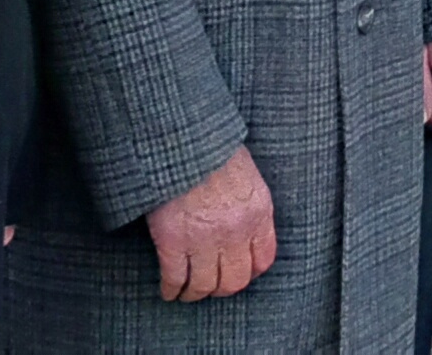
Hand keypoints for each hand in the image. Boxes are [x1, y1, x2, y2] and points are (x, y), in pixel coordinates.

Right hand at [143, 146, 275, 301]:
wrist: (181, 138)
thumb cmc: (211, 148)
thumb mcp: (246, 173)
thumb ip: (247, 201)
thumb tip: (242, 221)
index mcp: (257, 212)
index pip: (263, 259)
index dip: (250, 272)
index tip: (238, 275)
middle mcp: (235, 232)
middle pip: (235, 280)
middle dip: (222, 289)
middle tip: (211, 287)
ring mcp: (204, 239)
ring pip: (204, 285)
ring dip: (195, 294)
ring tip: (187, 293)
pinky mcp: (173, 241)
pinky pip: (175, 278)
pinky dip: (171, 289)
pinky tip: (168, 291)